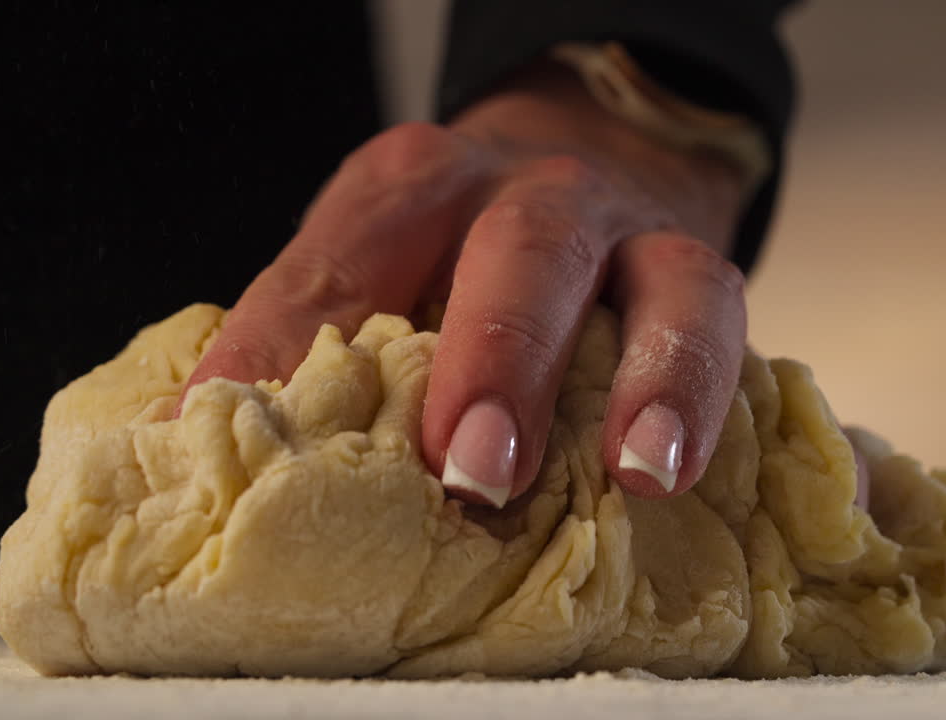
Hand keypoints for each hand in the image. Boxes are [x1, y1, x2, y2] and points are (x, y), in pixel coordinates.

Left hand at [177, 60, 754, 507]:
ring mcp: (630, 227)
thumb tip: (225, 452)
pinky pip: (721, 321)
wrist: (595, 156)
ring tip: (633, 469)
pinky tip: (675, 470)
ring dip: (647, 377)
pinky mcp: (701, 267)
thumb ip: (331, 341)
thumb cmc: (465, 253)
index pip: (340, 263)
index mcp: (415, 187)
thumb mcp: (387, 264)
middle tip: (473, 469)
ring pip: (660, 280)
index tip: (233, 437)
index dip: (284, 349)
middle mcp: (531, 190)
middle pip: (520, 254)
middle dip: (498, 359)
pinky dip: (700, 395)